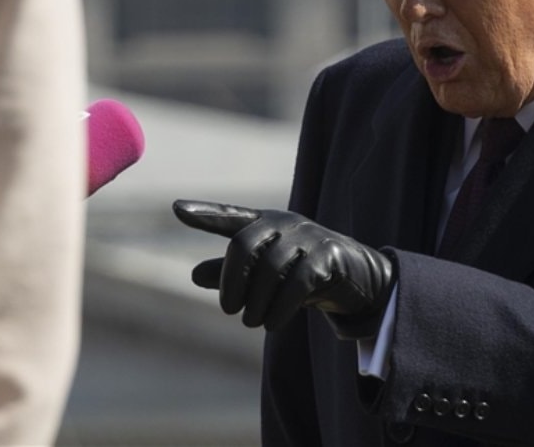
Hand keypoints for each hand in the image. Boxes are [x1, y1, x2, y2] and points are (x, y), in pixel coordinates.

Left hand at [172, 200, 393, 338]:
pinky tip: (272, 323)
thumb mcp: (266, 274)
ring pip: (270, 267)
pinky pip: (298, 282)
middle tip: (229, 309)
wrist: (357, 278)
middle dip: (231, 280)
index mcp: (266, 223)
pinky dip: (280, 308)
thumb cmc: (302, 271)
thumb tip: (193, 275)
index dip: (204, 213)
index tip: (176, 209)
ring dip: (256, 302)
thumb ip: (233, 273)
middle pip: (244, 244)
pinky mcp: (329, 256)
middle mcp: (285, 223)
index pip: (231, 217)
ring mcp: (309, 236)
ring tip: (253, 322)